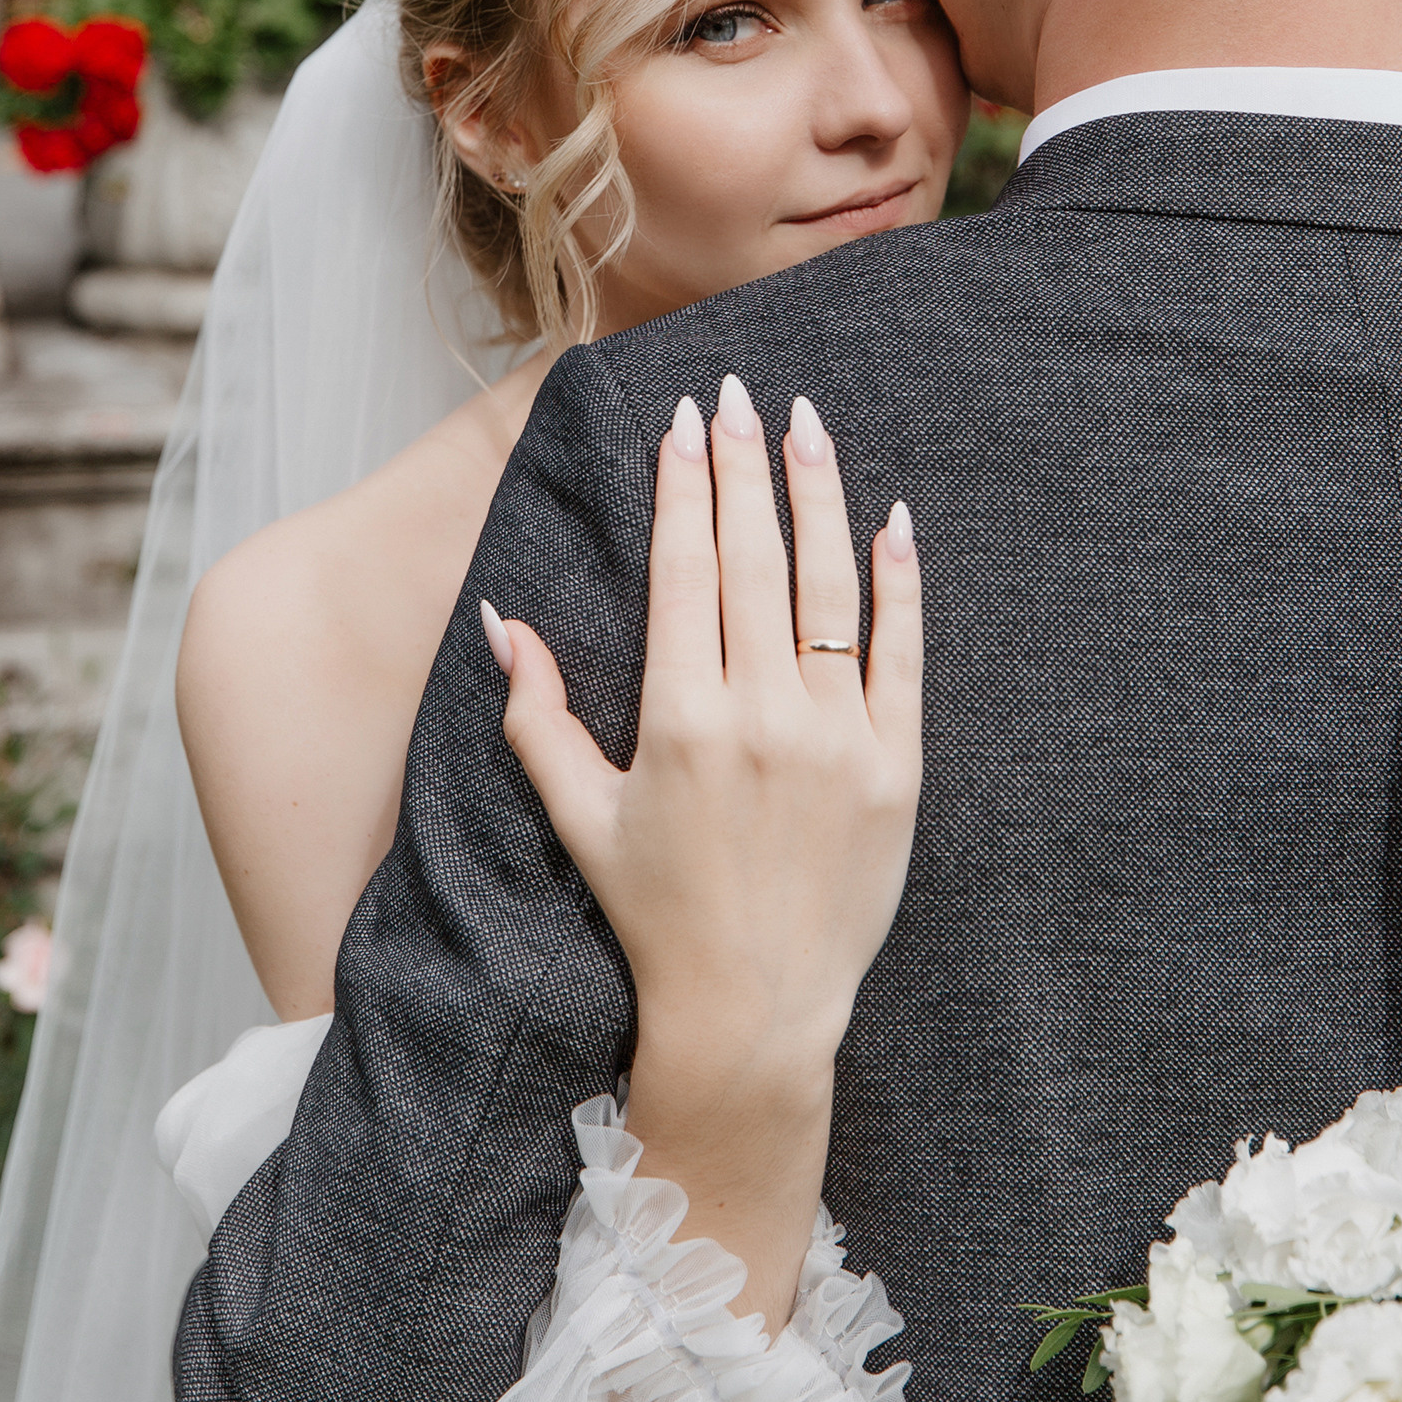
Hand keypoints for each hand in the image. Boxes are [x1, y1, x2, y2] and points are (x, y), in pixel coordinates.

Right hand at [483, 371, 920, 1324]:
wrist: (754, 1010)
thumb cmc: (656, 914)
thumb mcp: (580, 817)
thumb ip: (536, 718)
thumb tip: (500, 624)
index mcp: (678, 721)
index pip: (685, 569)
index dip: (685, 486)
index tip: (688, 421)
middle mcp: (760, 717)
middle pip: (752, 559)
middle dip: (744, 465)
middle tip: (741, 390)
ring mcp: (836, 741)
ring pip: (829, 589)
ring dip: (817, 496)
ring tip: (808, 424)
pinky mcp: (895, 770)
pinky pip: (901, 656)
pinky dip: (898, 582)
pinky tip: (889, 517)